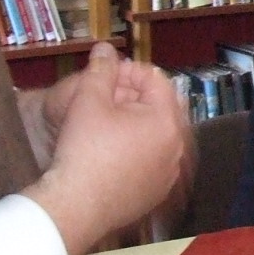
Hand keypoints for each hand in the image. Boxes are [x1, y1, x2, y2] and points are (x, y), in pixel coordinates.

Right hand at [25, 43, 191, 254]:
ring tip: (106, 122)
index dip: (130, 71)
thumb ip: (101, 70)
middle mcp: (177, 147)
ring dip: (136, 123)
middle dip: (134, 96)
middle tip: (105, 96)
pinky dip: (137, 149)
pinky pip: (152, 160)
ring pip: (157, 135)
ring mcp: (170, 172)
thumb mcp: (88, 101)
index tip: (107, 74)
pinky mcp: (158, 192)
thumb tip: (105, 48)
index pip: (157, 81)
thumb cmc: (83, 151)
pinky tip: (112, 149)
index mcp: (167, 121)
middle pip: (160, 108)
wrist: (76, 205)